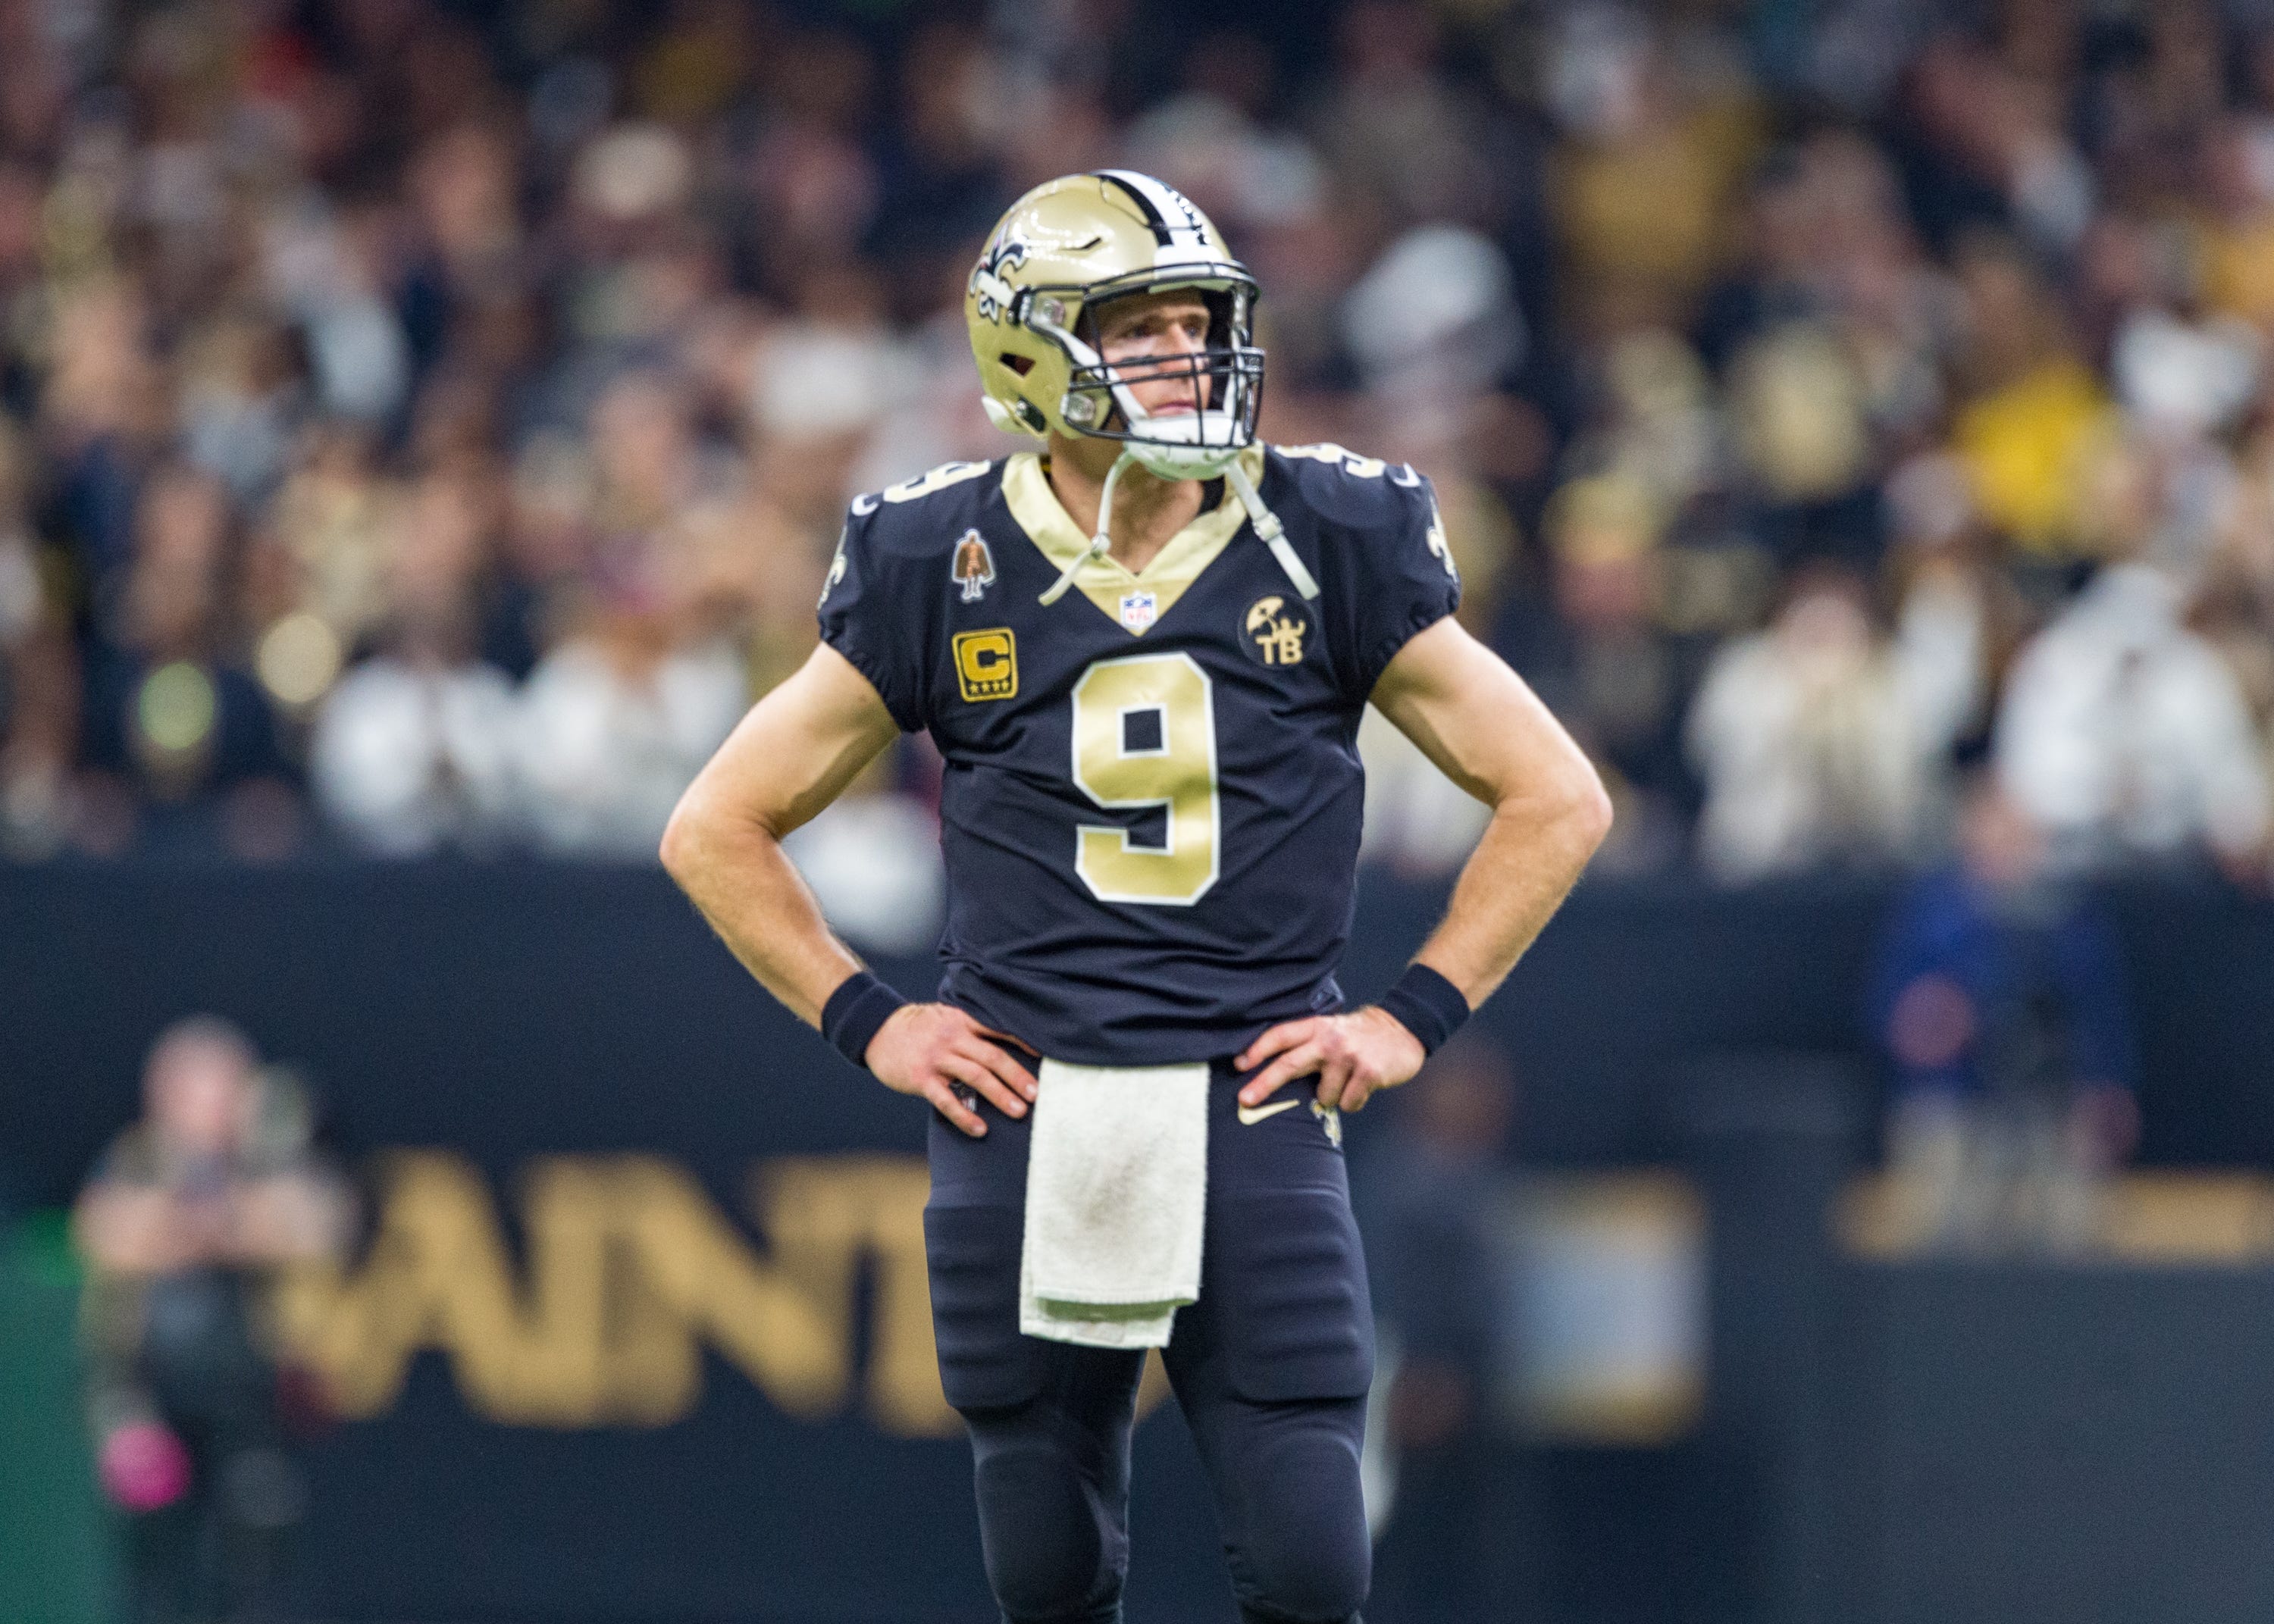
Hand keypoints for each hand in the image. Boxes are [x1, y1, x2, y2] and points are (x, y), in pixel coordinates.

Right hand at [866, 1003, 1036, 1137]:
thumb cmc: (918, 1027)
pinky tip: (980, 1129)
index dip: (1023, 1043)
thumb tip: (1003, 1041)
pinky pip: (947, 1100)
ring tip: (1019, 1111)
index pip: (999, 1030)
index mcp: (962, 1021)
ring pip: (976, 1077)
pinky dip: (965, 1116)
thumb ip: (971, 1027)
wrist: (877, 1029)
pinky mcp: (921, 1078)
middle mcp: (953, 1038)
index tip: (1045, 1057)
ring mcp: (937, 1058)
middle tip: (1037, 1094)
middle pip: (992, 1057)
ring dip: (1000, 1095)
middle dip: (1017, 1076)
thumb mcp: (945, 1017)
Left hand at [1235, 1007, 1424, 1114]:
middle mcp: (1329, 1040)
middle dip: (1264, 1084)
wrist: (1404, 1028)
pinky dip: (1353, 1101)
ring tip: (1349, 1080)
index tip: (1239, 1064)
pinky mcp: (1368, 1073)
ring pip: (1324, 1095)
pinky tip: (1363, 1086)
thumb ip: (1309, 1046)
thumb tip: (1277, 1073)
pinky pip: (1348, 1103)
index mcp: (1317, 1027)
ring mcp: (1348, 1057)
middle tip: (1245, 1100)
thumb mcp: (1332, 1030)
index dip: (1258, 1049)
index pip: (1281, 1036)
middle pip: (1288, 1064)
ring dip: (1334, 1095)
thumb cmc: (1361, 1035)